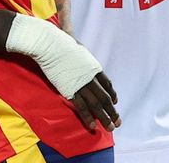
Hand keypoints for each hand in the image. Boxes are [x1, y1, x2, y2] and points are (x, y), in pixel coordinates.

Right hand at [4, 14, 119, 130]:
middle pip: (105, 98)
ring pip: (96, 105)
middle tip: (118, 122)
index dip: (112, 94)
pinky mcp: (70, 90)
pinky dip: (88, 117)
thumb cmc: (60, 42)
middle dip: (112, 111)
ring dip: (104, 118)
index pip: (107, 84)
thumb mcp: (77, 47)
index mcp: (94, 67)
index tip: (115, 102)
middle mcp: (91, 78)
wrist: (50, 45)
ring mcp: (81, 85)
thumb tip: (75, 40)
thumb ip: (80, 53)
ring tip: (110, 128)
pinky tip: (92, 126)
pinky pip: (81, 107)